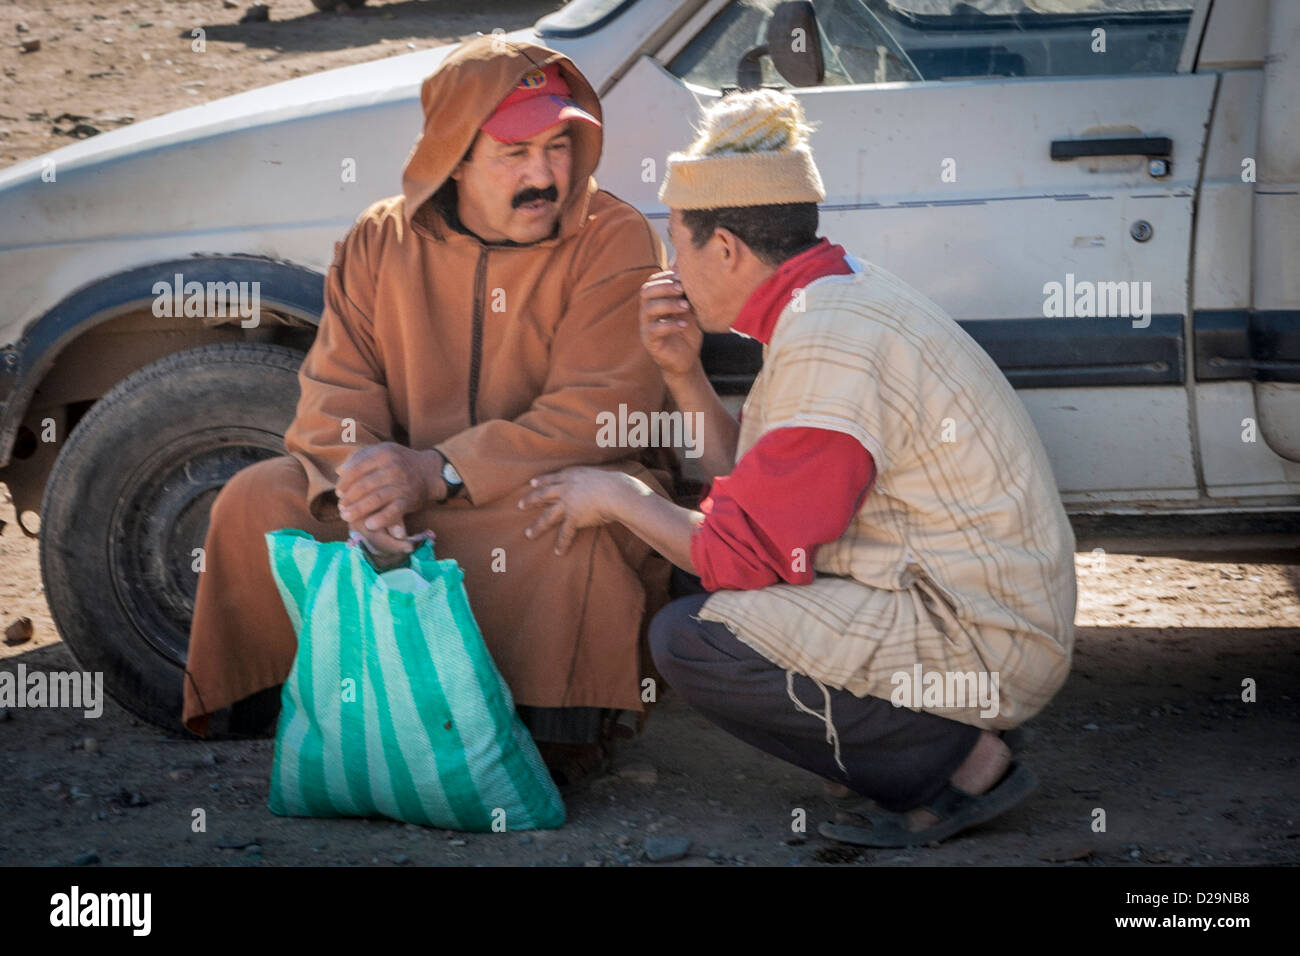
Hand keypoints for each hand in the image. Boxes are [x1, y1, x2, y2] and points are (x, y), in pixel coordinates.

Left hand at [335, 443, 442, 547]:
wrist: (428, 472)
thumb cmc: (398, 461)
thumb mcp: (381, 451)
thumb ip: (359, 457)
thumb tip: (340, 470)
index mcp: (383, 454)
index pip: (356, 469)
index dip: (344, 483)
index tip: (338, 492)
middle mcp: (393, 468)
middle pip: (363, 486)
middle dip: (348, 499)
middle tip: (341, 507)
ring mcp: (401, 485)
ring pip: (375, 500)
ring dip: (358, 510)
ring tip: (346, 517)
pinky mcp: (409, 500)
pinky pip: (392, 512)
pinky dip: (380, 520)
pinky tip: (369, 524)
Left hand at [517, 467, 635, 554]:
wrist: (617, 492)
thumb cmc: (616, 484)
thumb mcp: (600, 477)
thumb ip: (594, 482)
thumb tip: (598, 486)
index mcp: (573, 476)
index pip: (552, 478)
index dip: (541, 481)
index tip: (532, 483)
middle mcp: (566, 488)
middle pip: (543, 494)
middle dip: (530, 500)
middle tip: (520, 505)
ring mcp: (568, 503)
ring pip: (548, 516)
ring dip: (537, 526)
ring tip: (528, 534)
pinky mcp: (574, 516)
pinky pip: (565, 532)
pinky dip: (562, 543)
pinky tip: (557, 552)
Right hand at [639, 270, 702, 378]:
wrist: (686, 359)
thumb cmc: (687, 332)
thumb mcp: (689, 309)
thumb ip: (685, 292)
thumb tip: (683, 266)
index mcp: (654, 302)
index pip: (651, 282)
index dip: (664, 277)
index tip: (682, 277)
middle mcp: (647, 313)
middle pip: (645, 292)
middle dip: (664, 287)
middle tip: (682, 288)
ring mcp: (646, 327)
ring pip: (648, 309)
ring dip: (668, 304)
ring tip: (686, 306)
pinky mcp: (650, 342)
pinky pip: (654, 330)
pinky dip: (670, 325)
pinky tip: (683, 324)